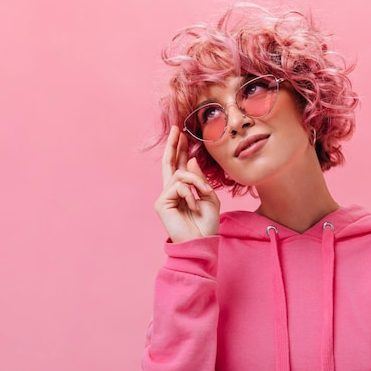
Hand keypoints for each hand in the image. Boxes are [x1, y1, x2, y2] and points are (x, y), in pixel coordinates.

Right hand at [154, 125, 220, 242]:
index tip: (183, 134)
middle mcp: (171, 191)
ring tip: (205, 194)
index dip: (180, 150)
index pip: (179, 165)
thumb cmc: (207, 224)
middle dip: (173, 145)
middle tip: (177, 129)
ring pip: (180, 175)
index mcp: (183, 190)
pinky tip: (194, 207)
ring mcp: (165, 197)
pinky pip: (179, 186)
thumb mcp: (209, 197)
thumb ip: (199, 179)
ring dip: (197, 182)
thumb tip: (189, 160)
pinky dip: (191, 194)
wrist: (202, 241)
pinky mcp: (162, 203)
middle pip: (169, 163)